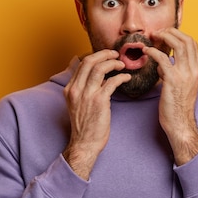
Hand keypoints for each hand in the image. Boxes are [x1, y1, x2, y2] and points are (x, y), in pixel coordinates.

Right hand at [63, 50, 131, 179]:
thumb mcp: (77, 104)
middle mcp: (76, 89)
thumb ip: (83, 89)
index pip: (82, 64)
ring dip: (113, 63)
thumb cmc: (84, 126)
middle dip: (104, 54)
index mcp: (70, 89)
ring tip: (122, 65)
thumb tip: (95, 75)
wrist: (85, 144)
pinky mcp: (99, 101)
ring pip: (100, 68)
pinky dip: (121, 77)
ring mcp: (87, 95)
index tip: (106, 56)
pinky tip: (127, 78)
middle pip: (89, 61)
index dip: (96, 56)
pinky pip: (112, 82)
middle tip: (115, 54)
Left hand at [144, 28, 197, 164]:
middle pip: (187, 40)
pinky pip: (163, 58)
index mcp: (197, 71)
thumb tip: (162, 64)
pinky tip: (146, 51)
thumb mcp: (180, 86)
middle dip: (172, 32)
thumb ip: (173, 72)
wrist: (180, 124)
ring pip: (178, 44)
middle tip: (158, 33)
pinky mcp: (173, 80)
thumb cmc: (177, 107)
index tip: (166, 34)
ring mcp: (185, 74)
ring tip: (152, 37)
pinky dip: (153, 51)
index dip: (179, 35)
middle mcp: (194, 70)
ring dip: (164, 37)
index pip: (193, 43)